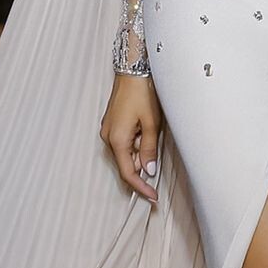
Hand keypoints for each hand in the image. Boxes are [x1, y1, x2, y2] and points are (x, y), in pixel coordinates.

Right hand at [100, 73, 163, 202]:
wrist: (133, 70)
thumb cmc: (142, 92)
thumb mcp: (152, 124)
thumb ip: (149, 149)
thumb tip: (149, 170)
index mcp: (117, 140)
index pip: (128, 173)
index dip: (141, 187)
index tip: (152, 196)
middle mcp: (108, 137)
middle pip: (126, 163)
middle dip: (143, 165)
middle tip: (159, 157)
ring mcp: (109, 130)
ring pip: (126, 152)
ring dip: (140, 150)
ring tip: (152, 130)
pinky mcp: (112, 124)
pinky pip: (124, 141)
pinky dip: (136, 142)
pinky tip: (146, 128)